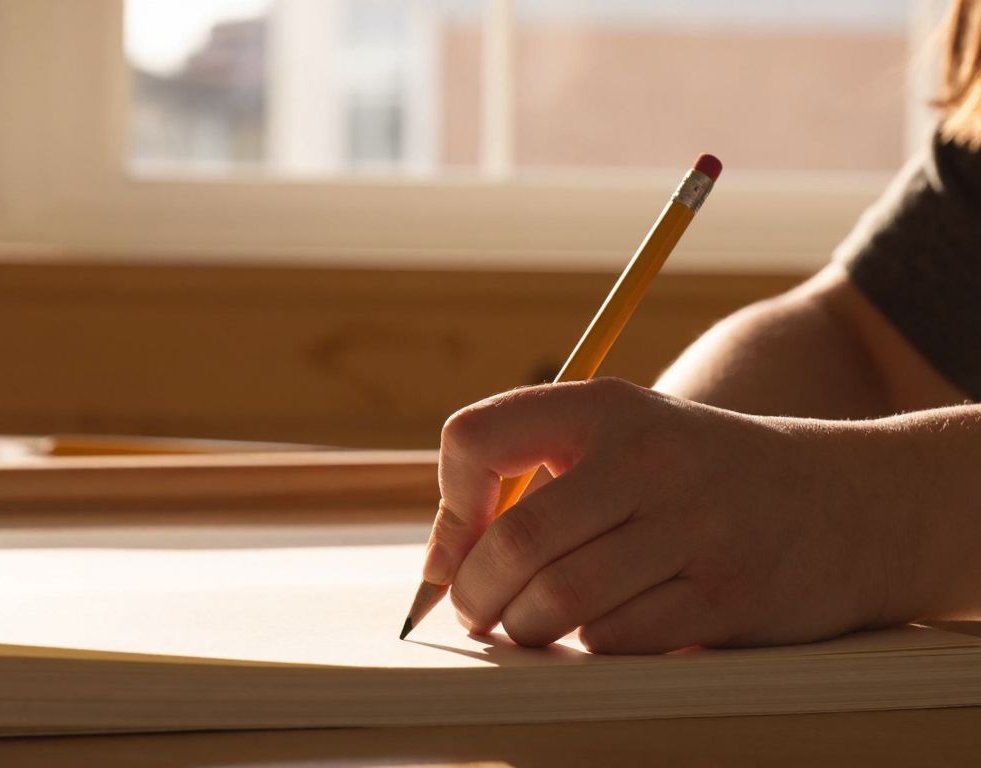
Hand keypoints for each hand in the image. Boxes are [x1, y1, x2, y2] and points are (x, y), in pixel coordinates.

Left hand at [423, 378, 914, 653]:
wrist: (846, 502)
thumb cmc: (698, 477)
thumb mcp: (623, 439)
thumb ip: (535, 475)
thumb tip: (442, 558)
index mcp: (605, 407)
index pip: (476, 441)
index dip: (448, 505)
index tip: (455, 545)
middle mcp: (648, 457)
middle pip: (515, 542)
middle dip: (474, 593)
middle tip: (473, 611)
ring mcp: (694, 526)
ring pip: (560, 600)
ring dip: (526, 627)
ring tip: (526, 626)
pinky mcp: (727, 594)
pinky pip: (618, 638)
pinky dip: (590, 645)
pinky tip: (599, 630)